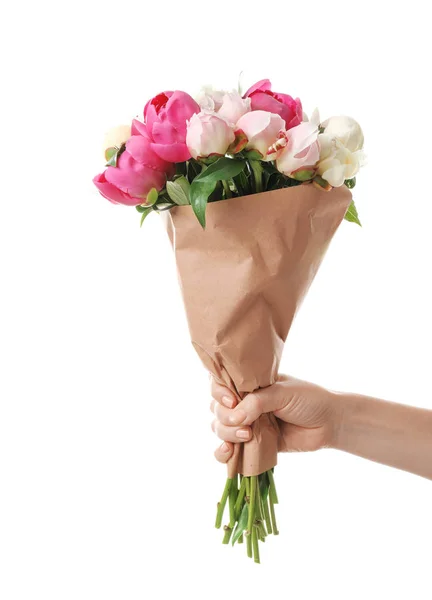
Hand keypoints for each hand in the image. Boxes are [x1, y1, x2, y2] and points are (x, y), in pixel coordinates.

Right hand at [210, 375, 342, 462]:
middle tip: (245, 425)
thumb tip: (234, 418)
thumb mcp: (283, 392)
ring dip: (226, 434)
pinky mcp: (253, 445)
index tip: (232, 401)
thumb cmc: (309, 400)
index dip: (219, 393)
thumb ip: (257, 403)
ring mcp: (247, 424)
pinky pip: (229, 451)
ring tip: (246, 437)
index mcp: (250, 384)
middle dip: (225, 418)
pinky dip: (223, 453)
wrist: (329, 423)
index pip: (220, 385)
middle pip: (217, 409)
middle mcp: (244, 403)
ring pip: (220, 429)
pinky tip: (228, 453)